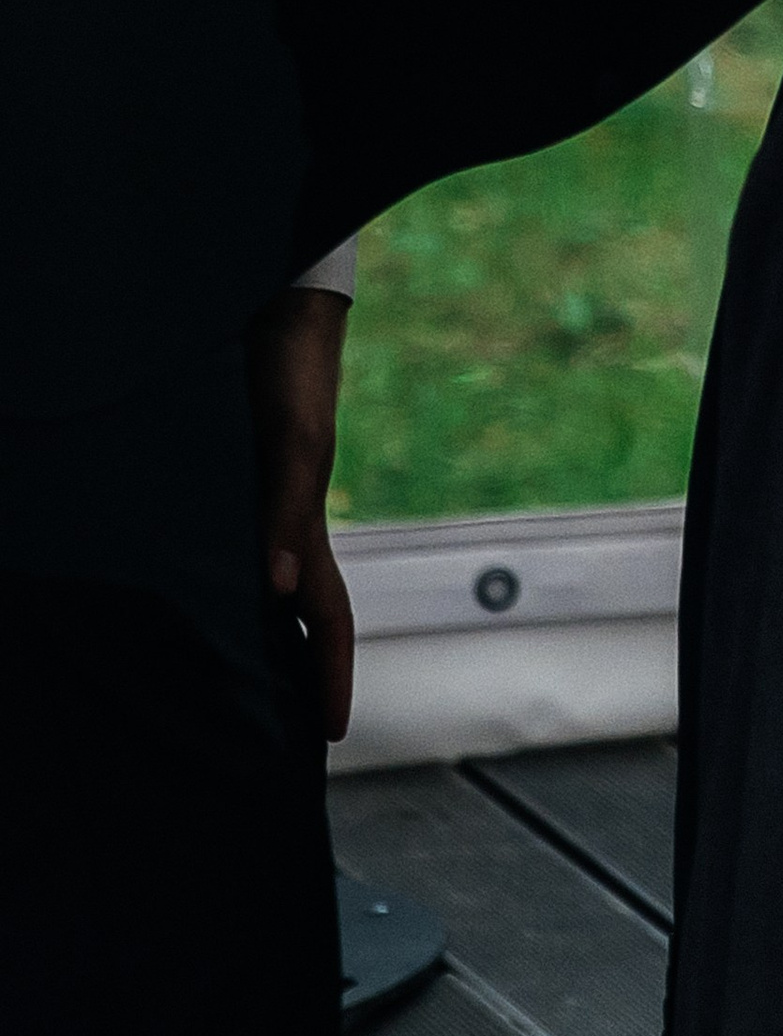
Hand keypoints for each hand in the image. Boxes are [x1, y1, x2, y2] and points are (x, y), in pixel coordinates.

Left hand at [245, 286, 355, 740]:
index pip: (330, 618)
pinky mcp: (229, 476)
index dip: (333, 675)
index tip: (332, 733)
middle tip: (287, 729)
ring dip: (262, 633)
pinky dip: (224, 584)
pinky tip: (196, 591)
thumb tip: (279, 594)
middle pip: (301, 612)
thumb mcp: (293, 444)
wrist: (273, 302)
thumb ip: (287, 514)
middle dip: (302, 670)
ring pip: (265, 584)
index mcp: (306, 525)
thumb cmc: (288, 371)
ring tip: (243, 680)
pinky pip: (229, 548)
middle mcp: (285, 521)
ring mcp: (260, 501)